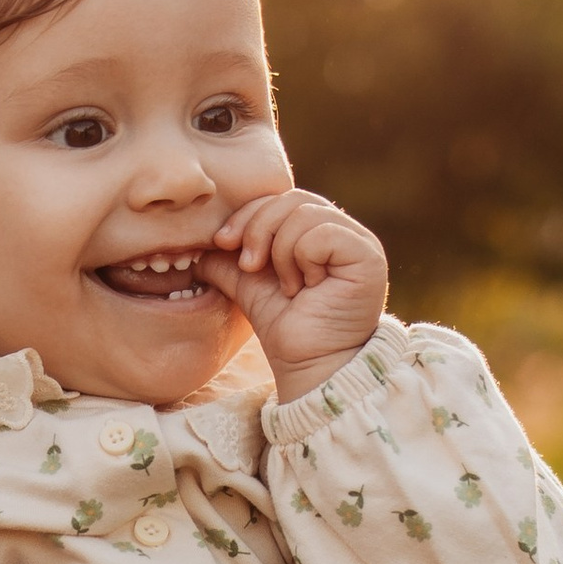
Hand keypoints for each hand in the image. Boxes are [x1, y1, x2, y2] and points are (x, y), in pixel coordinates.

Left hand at [200, 187, 386, 399]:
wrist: (308, 365)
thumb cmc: (287, 327)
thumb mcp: (249, 284)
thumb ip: (227, 260)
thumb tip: (194, 246)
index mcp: (318, 230)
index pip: (280, 199)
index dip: (248, 214)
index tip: (223, 242)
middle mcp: (343, 231)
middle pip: (291, 199)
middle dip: (258, 229)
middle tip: (249, 265)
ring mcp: (360, 241)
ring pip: (304, 214)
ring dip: (281, 252)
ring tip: (288, 286)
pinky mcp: (368, 256)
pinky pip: (322, 233)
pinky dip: (303, 259)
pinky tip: (307, 287)